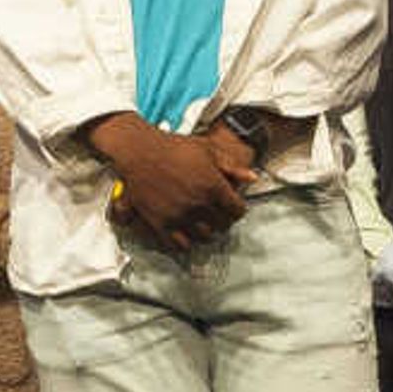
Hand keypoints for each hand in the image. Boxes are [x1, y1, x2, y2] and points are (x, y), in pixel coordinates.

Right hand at [95, 118, 247, 249]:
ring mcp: (179, 215)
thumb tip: (252, 178)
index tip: (234, 208)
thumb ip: (232, 166)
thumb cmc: (174, 147)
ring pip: (204, 236)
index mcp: (213, 186)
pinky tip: (186, 234)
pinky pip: (178, 244)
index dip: (238, 209)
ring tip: (204, 223)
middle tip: (219, 215)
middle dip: (224, 220)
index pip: (237, 211)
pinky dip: (185, 243)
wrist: (141, 151)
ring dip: (207, 231)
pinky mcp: (161, 223)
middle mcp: (198, 204)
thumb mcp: (208, 149)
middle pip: (222, 225)